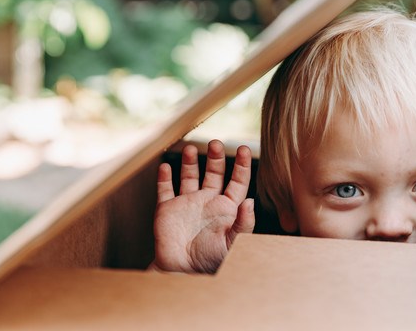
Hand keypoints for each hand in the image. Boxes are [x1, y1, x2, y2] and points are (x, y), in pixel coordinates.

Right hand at [152, 140, 254, 272]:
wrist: (183, 272)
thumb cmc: (211, 260)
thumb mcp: (233, 242)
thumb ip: (243, 223)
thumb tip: (251, 202)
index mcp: (227, 208)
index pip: (237, 181)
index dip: (242, 165)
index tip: (244, 148)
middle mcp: (208, 201)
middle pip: (214, 173)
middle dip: (216, 157)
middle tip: (215, 143)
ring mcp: (187, 204)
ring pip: (190, 176)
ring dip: (191, 162)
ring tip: (192, 148)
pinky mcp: (168, 210)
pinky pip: (165, 190)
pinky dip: (164, 177)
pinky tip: (165, 166)